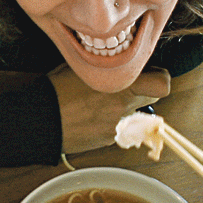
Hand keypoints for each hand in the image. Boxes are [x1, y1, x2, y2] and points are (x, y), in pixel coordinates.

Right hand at [49, 64, 170, 153]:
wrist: (40, 120)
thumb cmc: (57, 90)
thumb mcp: (84, 67)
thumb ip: (108, 66)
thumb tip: (120, 62)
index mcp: (122, 86)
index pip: (162, 85)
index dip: (158, 79)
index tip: (149, 75)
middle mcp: (124, 108)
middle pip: (151, 101)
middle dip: (142, 94)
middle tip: (126, 88)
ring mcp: (117, 127)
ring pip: (133, 116)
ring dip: (123, 109)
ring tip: (98, 103)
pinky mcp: (106, 140)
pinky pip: (117, 129)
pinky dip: (108, 123)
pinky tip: (89, 116)